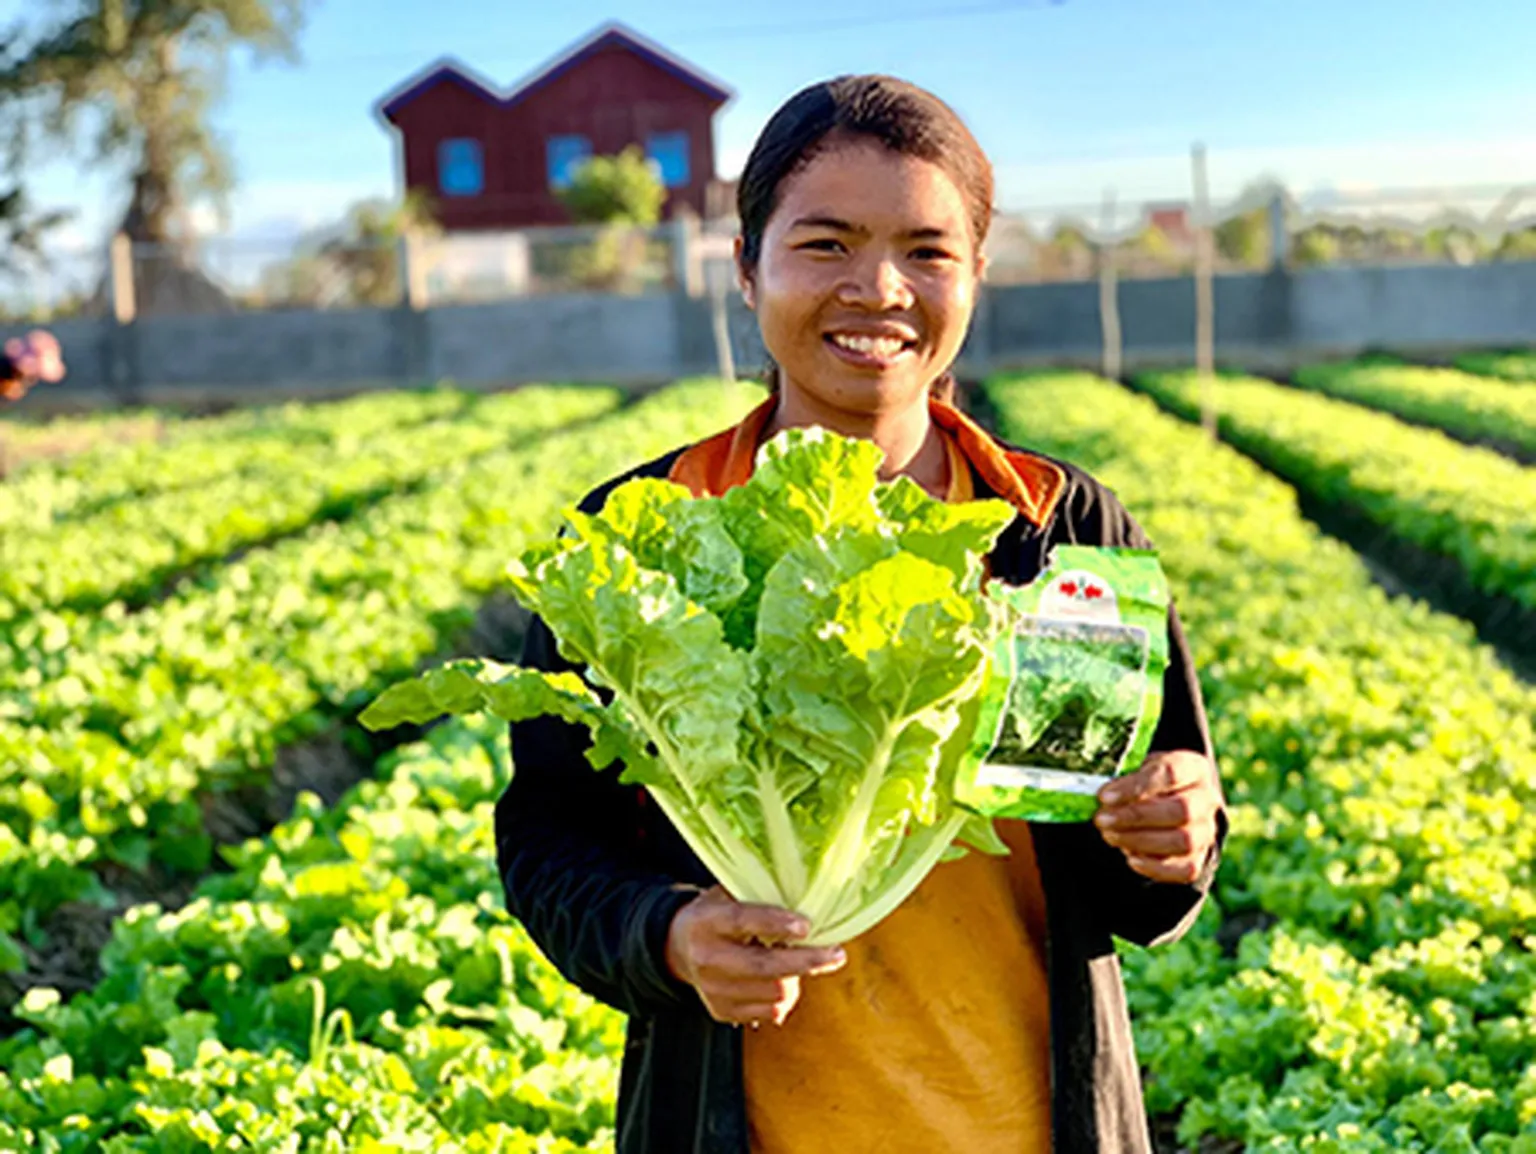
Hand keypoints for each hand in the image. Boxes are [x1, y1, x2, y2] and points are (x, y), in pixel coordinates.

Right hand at [665, 886, 846, 1026]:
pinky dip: (785, 997)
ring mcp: (713, 989)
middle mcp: (707, 958)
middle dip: (807, 961)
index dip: (775, 923)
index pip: (742, 921)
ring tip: (802, 962)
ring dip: (798, 979)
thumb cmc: (716, 915)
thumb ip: (758, 894)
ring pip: (774, 993)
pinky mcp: (721, 1011)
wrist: (680, 948)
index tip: (807, 925)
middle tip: (837, 954)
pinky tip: (784, 980)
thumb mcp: (727, 894)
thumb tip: (805, 894)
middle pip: (765, 966)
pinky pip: (770, 1012)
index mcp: (707, 922)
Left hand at [1094, 750, 1223, 884]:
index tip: (1104, 796)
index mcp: (1192, 768)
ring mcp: (1206, 831)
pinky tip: (1130, 857)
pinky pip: (1185, 870)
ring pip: (1183, 841)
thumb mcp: (1138, 768)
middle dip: (1135, 817)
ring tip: (1110, 835)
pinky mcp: (1199, 858)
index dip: (1136, 786)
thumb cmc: (1147, 781)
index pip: (1171, 773)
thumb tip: (1098, 795)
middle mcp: (1207, 799)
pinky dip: (1155, 866)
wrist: (1168, 802)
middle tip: (1102, 819)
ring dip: (1140, 840)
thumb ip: (1124, 777)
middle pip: (1181, 810)